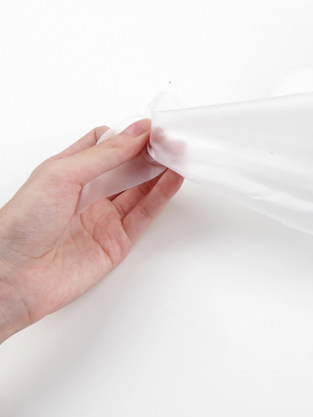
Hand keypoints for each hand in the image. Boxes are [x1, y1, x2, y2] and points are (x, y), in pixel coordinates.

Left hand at [0, 119, 182, 342]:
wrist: (13, 276)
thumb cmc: (20, 225)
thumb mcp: (61, 174)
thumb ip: (104, 155)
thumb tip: (135, 134)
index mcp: (66, 172)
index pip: (104, 145)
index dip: (128, 135)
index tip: (150, 128)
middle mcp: (86, 194)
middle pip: (127, 167)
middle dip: (149, 152)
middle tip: (172, 140)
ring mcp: (102, 218)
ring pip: (140, 190)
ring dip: (160, 172)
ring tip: (180, 155)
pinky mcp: (116, 242)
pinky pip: (144, 215)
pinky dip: (161, 196)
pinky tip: (172, 180)